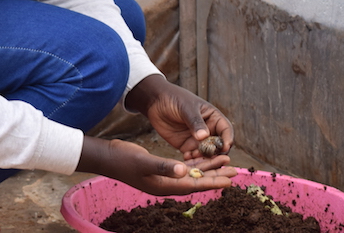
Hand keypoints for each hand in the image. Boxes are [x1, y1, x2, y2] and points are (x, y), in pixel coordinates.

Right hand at [76, 136, 236, 195]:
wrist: (108, 157)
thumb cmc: (124, 160)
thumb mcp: (144, 162)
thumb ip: (163, 166)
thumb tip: (183, 170)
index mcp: (164, 186)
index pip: (194, 186)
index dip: (212, 182)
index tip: (229, 180)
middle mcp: (167, 184)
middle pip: (197, 181)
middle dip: (216, 175)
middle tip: (235, 170)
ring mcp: (165, 177)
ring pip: (193, 174)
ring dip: (208, 168)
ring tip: (226, 161)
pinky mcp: (162, 169)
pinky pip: (184, 168)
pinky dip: (196, 164)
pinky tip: (206, 158)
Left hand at [124, 75, 233, 160]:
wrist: (156, 102)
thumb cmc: (175, 99)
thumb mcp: (186, 108)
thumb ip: (195, 122)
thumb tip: (204, 136)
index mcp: (213, 118)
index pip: (226, 131)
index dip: (227, 140)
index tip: (224, 147)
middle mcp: (208, 131)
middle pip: (219, 146)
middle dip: (216, 154)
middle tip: (210, 158)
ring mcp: (198, 140)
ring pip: (207, 154)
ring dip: (204, 159)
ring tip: (195, 157)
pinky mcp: (187, 147)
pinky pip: (193, 157)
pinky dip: (192, 160)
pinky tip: (186, 158)